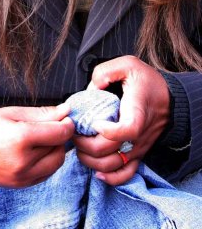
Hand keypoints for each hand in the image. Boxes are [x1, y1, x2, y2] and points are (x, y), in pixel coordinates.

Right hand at [0, 104, 73, 187]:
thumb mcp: (13, 113)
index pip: (60, 133)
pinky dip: (48, 162)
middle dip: (60, 136)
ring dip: (55, 149)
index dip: (68, 123)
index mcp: (21, 139)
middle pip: (60, 148)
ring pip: (56, 162)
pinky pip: (46, 173)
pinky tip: (36, 151)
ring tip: (42, 139)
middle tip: (51, 126)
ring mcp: (22, 177)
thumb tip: (66, 110)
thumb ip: (42, 113)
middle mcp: (24, 162)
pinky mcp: (21, 185)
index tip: (66, 117)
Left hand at [73, 56, 169, 184]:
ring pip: (112, 166)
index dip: (108, 131)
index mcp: (137, 111)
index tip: (94, 122)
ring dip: (89, 160)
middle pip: (110, 151)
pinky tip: (96, 170)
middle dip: (84, 144)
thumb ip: (105, 71)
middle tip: (74, 131)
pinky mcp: (137, 154)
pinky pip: (125, 175)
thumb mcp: (128, 64)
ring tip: (79, 145)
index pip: (127, 130)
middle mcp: (138, 134)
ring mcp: (138, 147)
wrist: (168, 97)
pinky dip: (109, 177)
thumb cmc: (146, 82)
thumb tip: (91, 88)